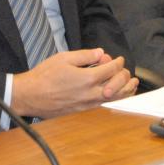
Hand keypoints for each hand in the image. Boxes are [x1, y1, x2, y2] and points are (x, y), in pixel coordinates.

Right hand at [10, 48, 138, 119]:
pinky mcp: (83, 110)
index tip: (118, 58)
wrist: (30, 96)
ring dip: (126, 90)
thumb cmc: (44, 76)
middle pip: (117, 85)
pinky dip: (116, 98)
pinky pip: (105, 105)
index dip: (117, 62)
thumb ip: (85, 55)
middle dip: (124, 75)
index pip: (111, 69)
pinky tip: (118, 94)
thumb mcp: (63, 58)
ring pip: (115, 98)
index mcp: (86, 78)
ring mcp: (88, 104)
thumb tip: (100, 53)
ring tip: (133, 83)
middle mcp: (90, 93)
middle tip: (124, 69)